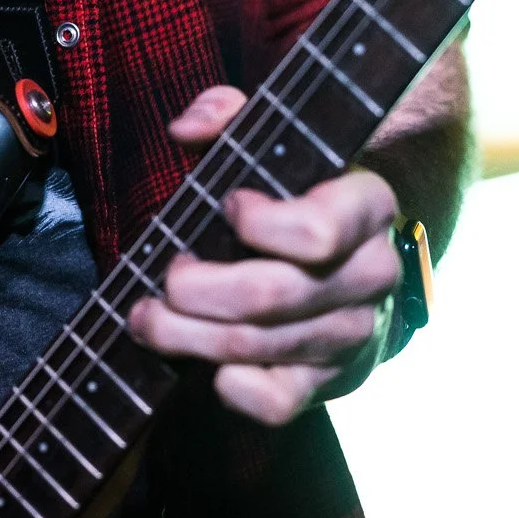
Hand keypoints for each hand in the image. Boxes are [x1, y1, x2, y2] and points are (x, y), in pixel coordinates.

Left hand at [127, 85, 400, 426]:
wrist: (355, 259)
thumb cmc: (296, 191)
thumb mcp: (272, 139)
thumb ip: (227, 115)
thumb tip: (186, 129)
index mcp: (368, 206)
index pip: (320, 230)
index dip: (261, 225)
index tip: (226, 206)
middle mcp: (373, 275)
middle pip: (273, 296)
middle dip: (198, 290)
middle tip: (161, 280)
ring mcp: (356, 334)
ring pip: (262, 348)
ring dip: (189, 336)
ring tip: (146, 317)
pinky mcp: (334, 382)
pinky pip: (277, 402)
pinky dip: (232, 388)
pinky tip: (206, 364)